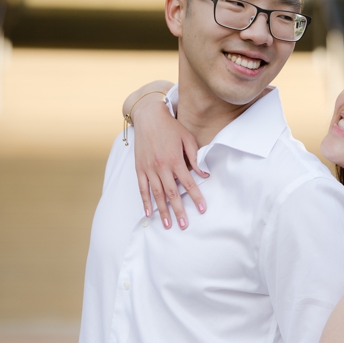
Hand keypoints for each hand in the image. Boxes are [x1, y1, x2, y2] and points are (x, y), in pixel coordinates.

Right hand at [131, 93, 207, 229]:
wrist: (149, 117)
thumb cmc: (171, 127)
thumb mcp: (187, 139)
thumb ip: (195, 158)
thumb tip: (204, 175)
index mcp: (175, 160)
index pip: (188, 183)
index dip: (196, 197)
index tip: (202, 209)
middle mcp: (161, 167)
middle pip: (172, 193)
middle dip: (179, 211)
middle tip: (184, 225)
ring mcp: (149, 169)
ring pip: (156, 194)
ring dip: (162, 211)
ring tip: (167, 224)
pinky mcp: (139, 168)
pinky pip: (142, 188)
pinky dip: (145, 201)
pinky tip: (148, 213)